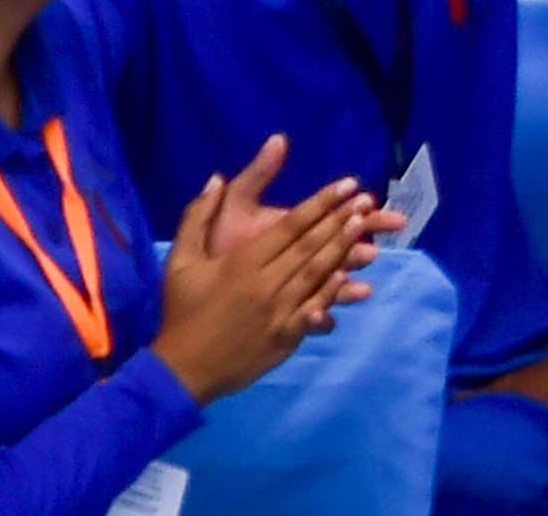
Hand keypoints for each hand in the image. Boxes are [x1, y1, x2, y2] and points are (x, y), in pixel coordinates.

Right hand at [153, 137, 385, 402]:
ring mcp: (278, 312)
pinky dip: (332, 294)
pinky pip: (314, 311)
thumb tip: (217, 177)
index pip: (291, 225)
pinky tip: (351, 278)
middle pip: (310, 246)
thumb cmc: (182, 311)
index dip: (321, 203)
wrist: (181, 370)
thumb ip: (198, 216)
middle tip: (367, 198)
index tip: (347, 184)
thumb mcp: (180, 260)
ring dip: (343, 249)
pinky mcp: (284, 337)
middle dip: (340, 219)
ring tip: (364, 227)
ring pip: (316, 275)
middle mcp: (265, 284)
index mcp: (243, 262)